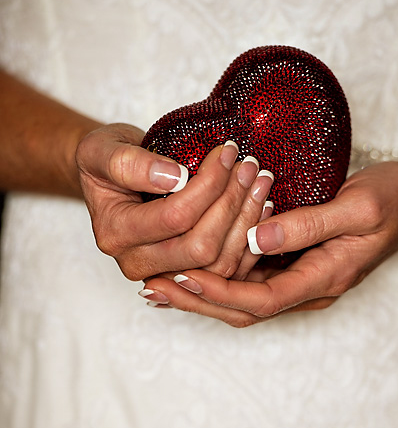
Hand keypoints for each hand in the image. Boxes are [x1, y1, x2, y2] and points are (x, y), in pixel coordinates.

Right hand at [76, 123, 271, 280]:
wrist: (112, 181)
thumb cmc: (108, 161)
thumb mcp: (104, 150)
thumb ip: (129, 163)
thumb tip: (174, 176)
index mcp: (116, 234)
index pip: (175, 217)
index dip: (208, 185)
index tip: (226, 153)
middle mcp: (138, 263)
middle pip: (202, 247)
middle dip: (232, 203)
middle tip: (250, 166)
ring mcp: (165, 276)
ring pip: (220, 263)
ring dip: (247, 221)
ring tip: (261, 181)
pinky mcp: (190, 278)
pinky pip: (230, 269)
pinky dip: (251, 239)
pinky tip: (264, 207)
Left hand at [141, 152, 397, 325]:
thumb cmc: (393, 199)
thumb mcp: (357, 207)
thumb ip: (309, 224)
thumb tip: (257, 239)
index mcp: (327, 277)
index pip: (263, 299)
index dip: (218, 294)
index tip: (178, 279)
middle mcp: (314, 286)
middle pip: (247, 309)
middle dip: (199, 302)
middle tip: (151, 288)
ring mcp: (307, 277)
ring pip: (248, 298)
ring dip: (205, 293)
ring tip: (159, 281)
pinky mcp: (301, 263)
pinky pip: (256, 279)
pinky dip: (222, 276)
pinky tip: (194, 265)